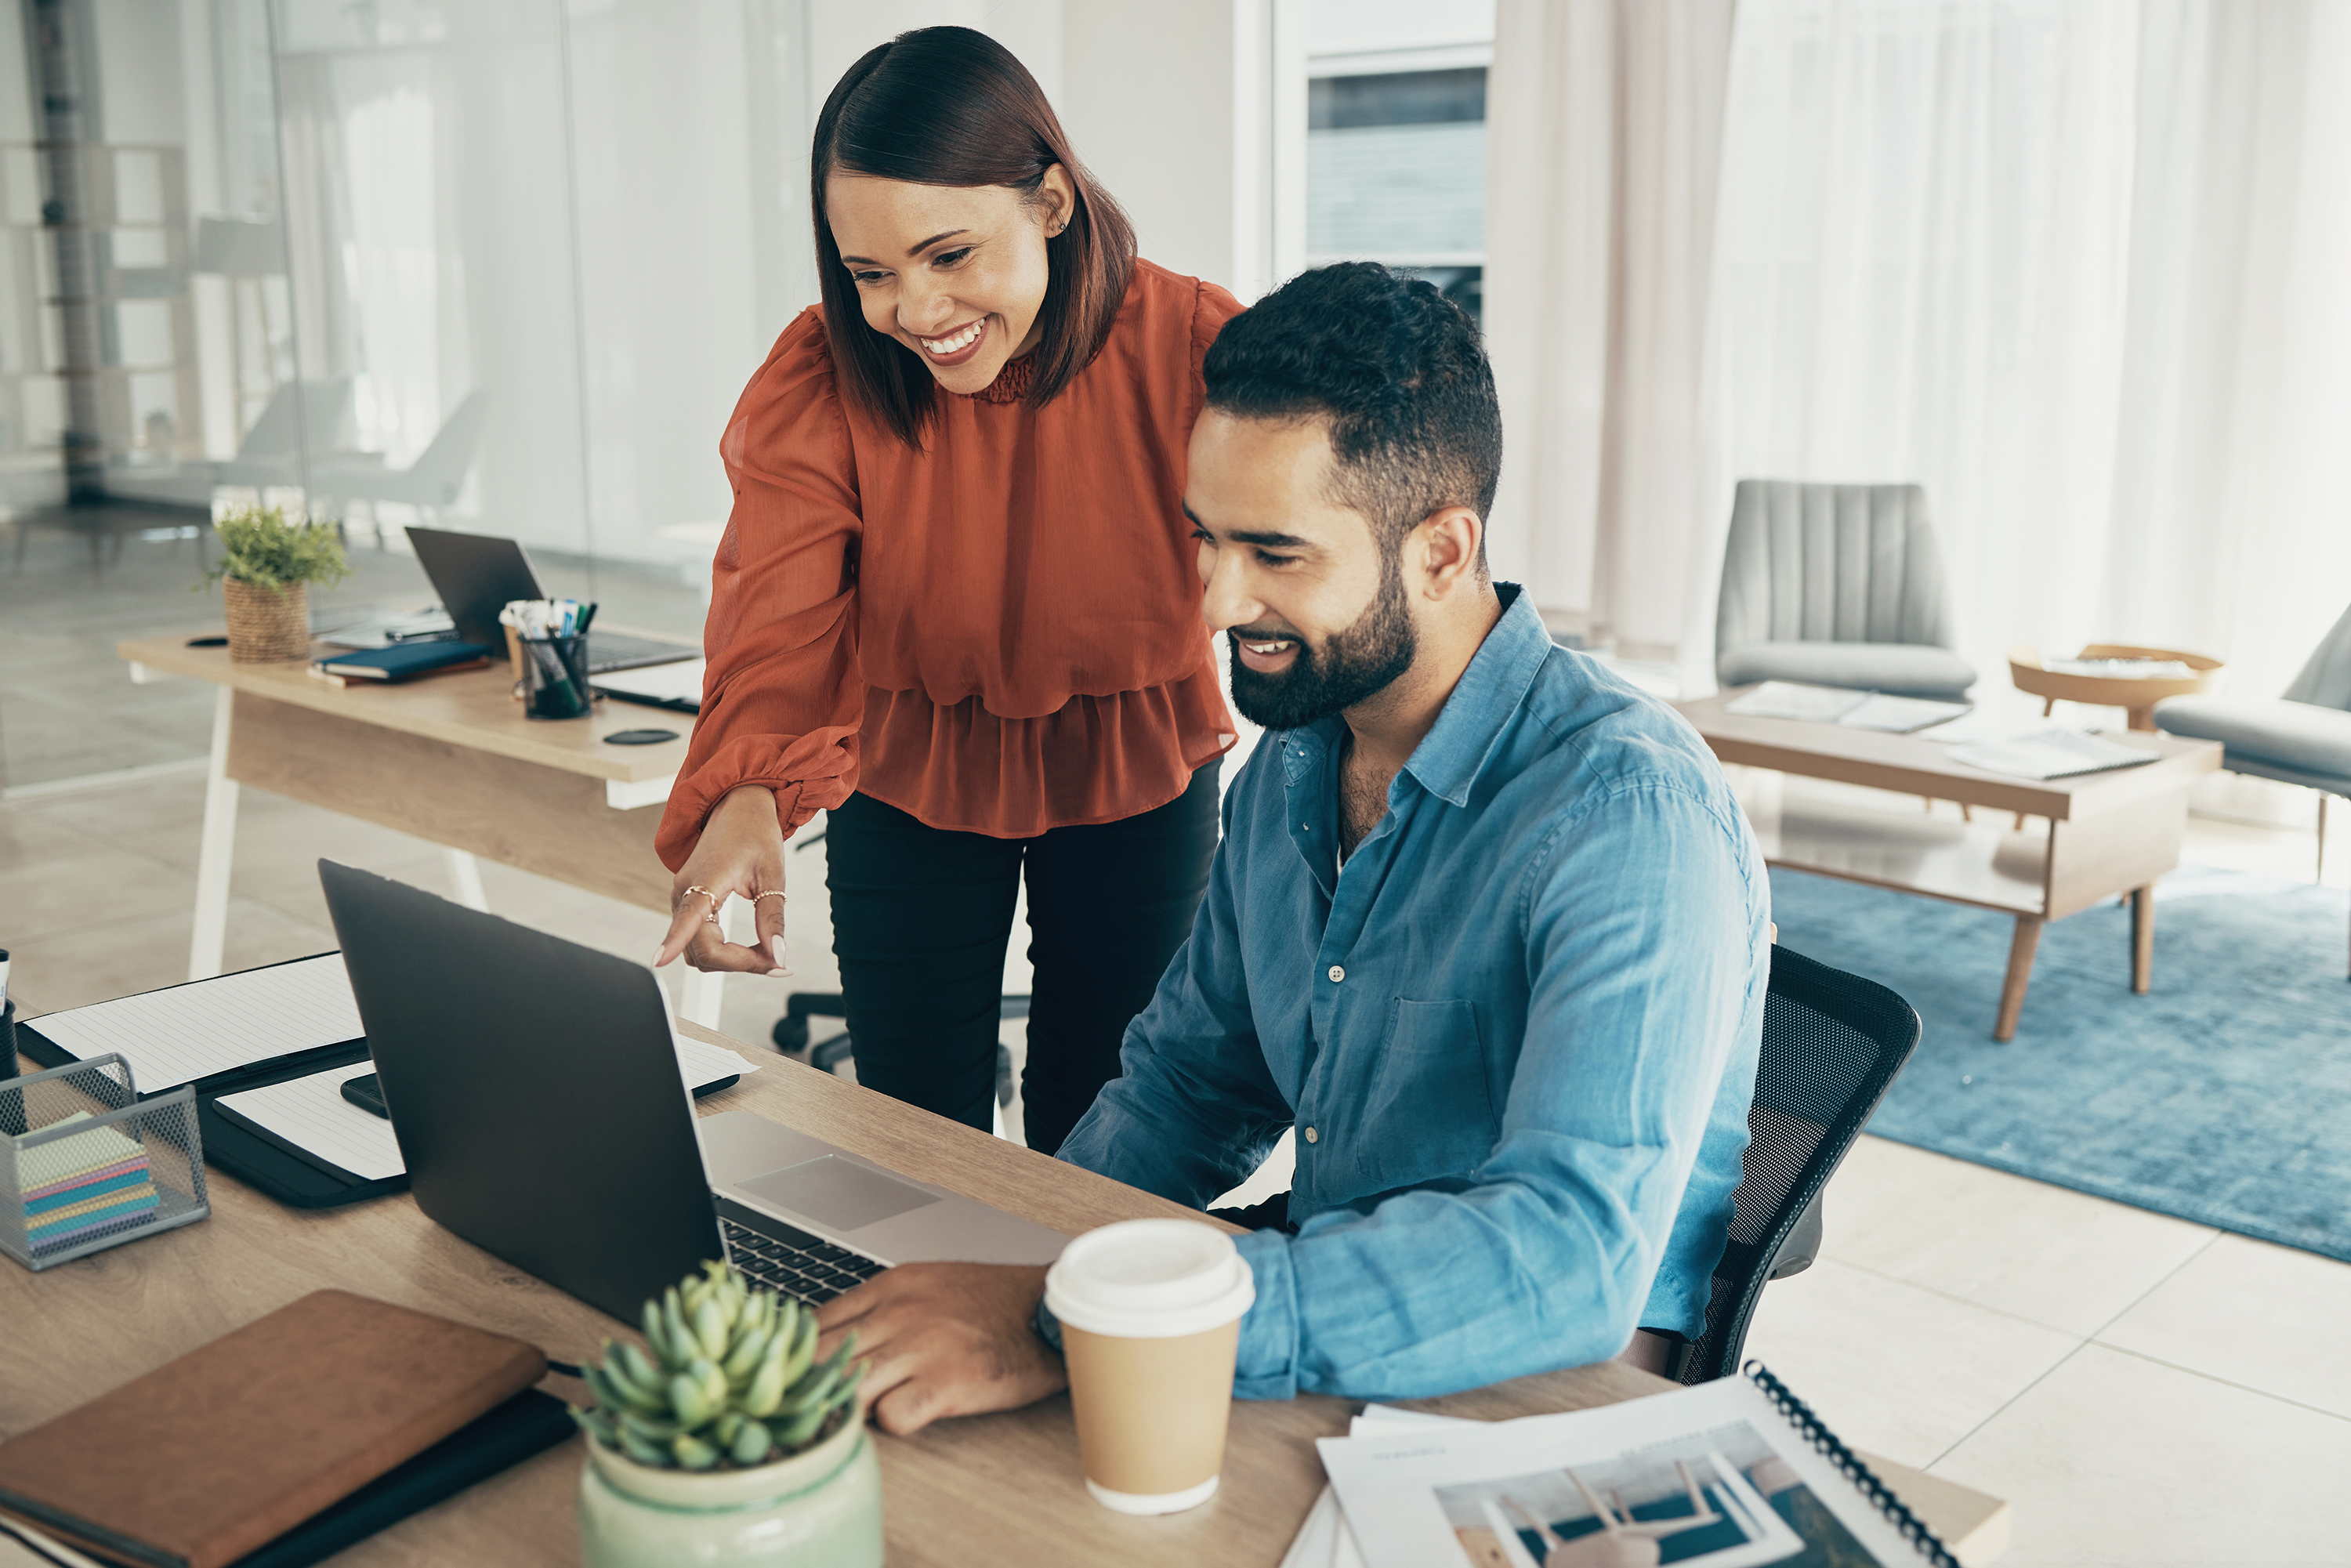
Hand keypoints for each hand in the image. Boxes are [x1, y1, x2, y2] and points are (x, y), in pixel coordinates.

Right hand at [654, 785, 791, 975]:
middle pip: (701, 950)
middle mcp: (683, 893)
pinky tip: (752, 948)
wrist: (736, 806)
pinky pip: (699, 940)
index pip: (686, 918)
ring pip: (698, 951)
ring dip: (731, 960)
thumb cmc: (755, 833)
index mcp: (703, 880)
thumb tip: (778, 956)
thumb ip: (772, 918)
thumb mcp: (772, 875)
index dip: (672, 942)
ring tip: (768, 953)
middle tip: (778, 963)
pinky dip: (724, 950)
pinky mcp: (686, 904)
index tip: (658, 962)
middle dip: (739, 963)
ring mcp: (681, 899)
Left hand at [815, 1263, 1064, 1434]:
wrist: (1050, 1309)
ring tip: (857, 1421)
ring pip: (848, 1388)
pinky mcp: (947, 1383)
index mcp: (890, 1286)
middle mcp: (899, 1313)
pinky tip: (907, 1417)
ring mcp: (921, 1348)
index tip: (796, 1382)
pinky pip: (892, 1417)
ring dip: (848, 1410)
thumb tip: (832, 1338)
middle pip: (820, 1360)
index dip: (798, 1360)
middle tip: (810, 1414)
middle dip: (810, 1390)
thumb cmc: (993, 1302)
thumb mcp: (928, 1284)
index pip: (813, 1326)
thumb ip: (881, 1307)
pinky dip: (892, 1424)